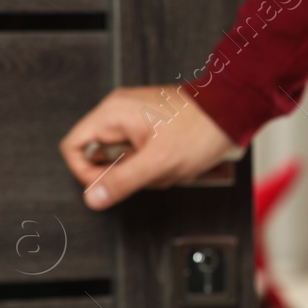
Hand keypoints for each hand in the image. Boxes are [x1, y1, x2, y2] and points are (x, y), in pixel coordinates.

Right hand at [59, 86, 236, 209]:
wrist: (233, 112)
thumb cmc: (201, 128)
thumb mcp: (158, 162)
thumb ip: (121, 181)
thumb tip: (93, 197)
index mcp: (113, 113)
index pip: (73, 147)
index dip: (87, 171)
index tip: (111, 183)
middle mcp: (119, 111)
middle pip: (100, 155)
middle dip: (126, 172)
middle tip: (150, 169)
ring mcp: (135, 118)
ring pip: (123, 158)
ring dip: (145, 170)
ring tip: (168, 162)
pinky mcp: (151, 125)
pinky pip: (140, 153)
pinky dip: (156, 163)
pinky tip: (174, 159)